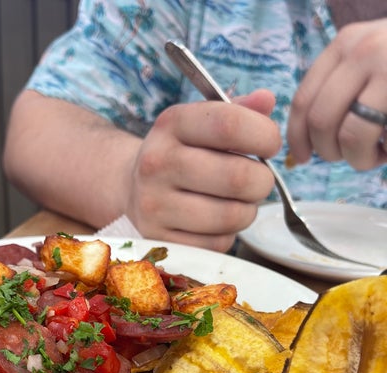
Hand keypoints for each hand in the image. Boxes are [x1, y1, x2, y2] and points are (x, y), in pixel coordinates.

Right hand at [125, 89, 281, 251]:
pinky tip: (216, 223)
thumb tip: (268, 99)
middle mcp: (156, 163)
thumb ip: (236, 111)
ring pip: (231, 215)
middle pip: (238, 177)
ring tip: (237, 202)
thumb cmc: (180, 153)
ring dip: (248, 211)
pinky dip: (228, 235)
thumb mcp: (199, 124)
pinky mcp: (159, 239)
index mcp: (170, 125)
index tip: (269, 145)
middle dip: (263, 181)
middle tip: (258, 181)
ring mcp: (154, 205)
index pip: (230, 125)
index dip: (264, 136)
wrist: (132, 189)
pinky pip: (217, 244)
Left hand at [287, 19, 386, 169]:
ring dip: (359, 158)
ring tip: (375, 155)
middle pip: (321, 121)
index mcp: (345, 44)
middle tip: (347, 157)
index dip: (296, 137)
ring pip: (352, 135)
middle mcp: (364, 51)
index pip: (302, 99)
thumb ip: (338, 88)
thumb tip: (301, 144)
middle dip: (329, 152)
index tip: (302, 157)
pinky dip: (386, 153)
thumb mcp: (368, 58)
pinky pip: (385, 139)